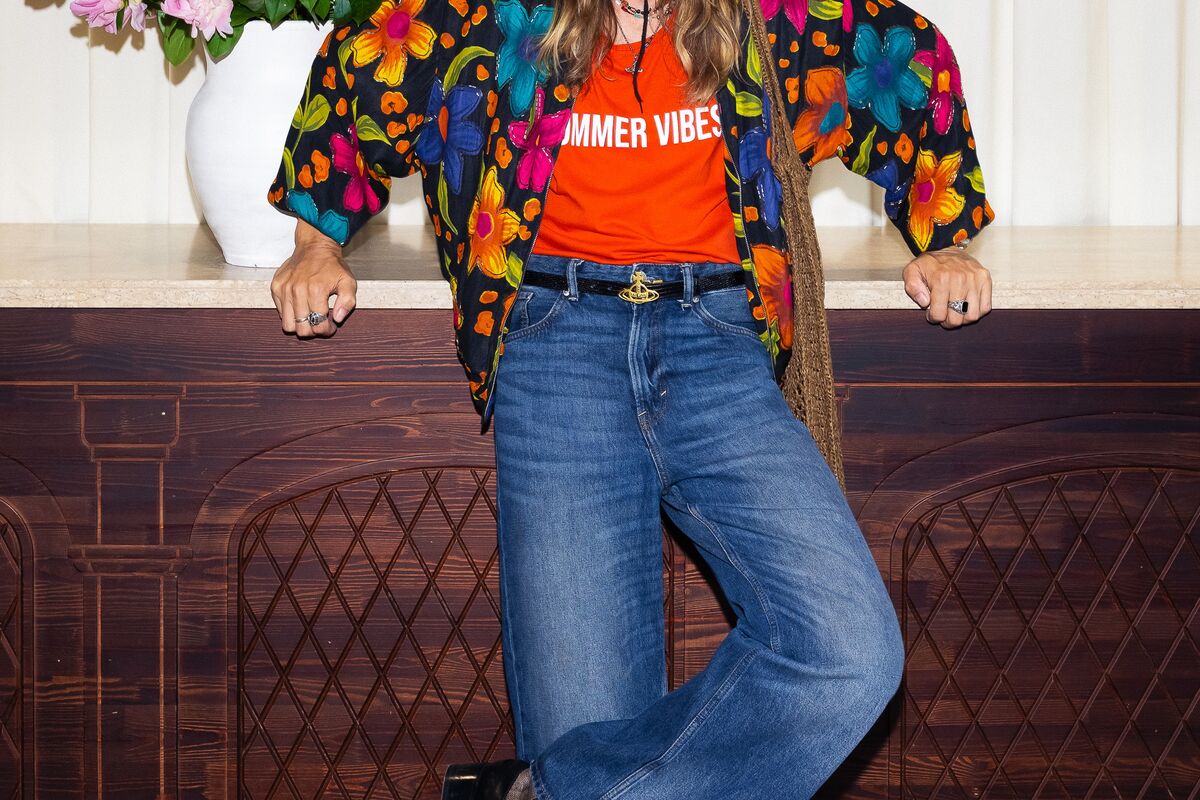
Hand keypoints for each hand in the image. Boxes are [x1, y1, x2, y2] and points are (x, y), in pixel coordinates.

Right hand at [270, 219, 357, 337]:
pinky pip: (280, 312)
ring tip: (309, 317)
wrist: (315, 246)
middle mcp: (297, 291)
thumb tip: (338, 318)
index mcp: (316, 290)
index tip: (331, 326)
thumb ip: (347, 302)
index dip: (327, 330)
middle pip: (302, 329)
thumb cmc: (332, 265)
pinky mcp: (276, 287)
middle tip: (320, 322)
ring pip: (288, 325)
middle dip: (314, 330)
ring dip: (300, 325)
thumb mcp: (348, 282)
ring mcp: (284, 289)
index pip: (319, 325)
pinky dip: (290, 313)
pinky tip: (301, 306)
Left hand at [902, 246, 992, 328]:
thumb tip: (925, 303)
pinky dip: (977, 312)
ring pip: (972, 316)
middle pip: (956, 319)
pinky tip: (967, 307)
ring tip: (955, 311)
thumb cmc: (929, 263)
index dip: (933, 318)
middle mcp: (960, 280)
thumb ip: (912, 288)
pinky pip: (985, 307)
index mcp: (941, 279)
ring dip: (963, 319)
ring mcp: (975, 280)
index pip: (939, 315)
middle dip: (947, 321)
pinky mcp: (985, 279)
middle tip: (944, 314)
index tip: (932, 313)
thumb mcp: (912, 271)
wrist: (946, 246)